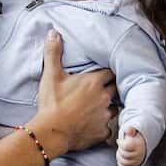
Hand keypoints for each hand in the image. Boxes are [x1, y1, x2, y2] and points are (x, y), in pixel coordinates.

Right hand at [29, 32, 114, 155]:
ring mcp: (104, 115)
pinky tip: (93, 126)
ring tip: (97, 108)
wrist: (51, 132)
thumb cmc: (52, 103)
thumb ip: (53, 52)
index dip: (105, 74)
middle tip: (100, 90)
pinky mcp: (102, 132)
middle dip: (109, 89)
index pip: (109, 73)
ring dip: (107, 107)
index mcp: (94, 82)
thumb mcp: (51, 75)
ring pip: (114, 109)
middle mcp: (104, 98)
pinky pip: (107, 128)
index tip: (102, 75)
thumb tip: (53, 33)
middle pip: (114, 89)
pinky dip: (102, 127)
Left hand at [116, 126, 145, 165]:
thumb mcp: (133, 130)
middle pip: (124, 154)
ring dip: (119, 156)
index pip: (125, 146)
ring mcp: (136, 161)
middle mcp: (138, 154)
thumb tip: (127, 130)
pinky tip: (122, 157)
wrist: (142, 145)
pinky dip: (121, 163)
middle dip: (120, 149)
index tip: (120, 140)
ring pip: (124, 162)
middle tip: (121, 146)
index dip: (120, 143)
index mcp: (138, 145)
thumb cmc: (135, 138)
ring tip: (121, 151)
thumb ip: (130, 129)